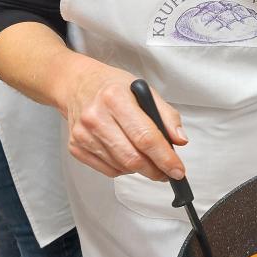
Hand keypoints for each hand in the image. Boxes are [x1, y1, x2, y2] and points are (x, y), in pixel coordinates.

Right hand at [56, 56, 187, 181]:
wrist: (78, 85)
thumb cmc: (113, 87)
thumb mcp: (144, 90)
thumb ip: (166, 115)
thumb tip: (180, 140)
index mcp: (115, 98)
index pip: (146, 137)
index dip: (165, 158)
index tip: (178, 170)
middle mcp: (96, 117)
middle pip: (132, 157)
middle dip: (155, 170)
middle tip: (167, 172)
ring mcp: (83, 135)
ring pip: (121, 167)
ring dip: (140, 169)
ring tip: (147, 158)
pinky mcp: (76, 148)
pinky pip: (108, 170)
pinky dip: (124, 168)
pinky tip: (127, 155)